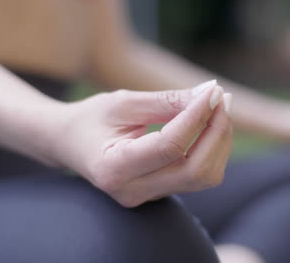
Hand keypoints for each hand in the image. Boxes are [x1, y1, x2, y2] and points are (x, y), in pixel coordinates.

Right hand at [52, 80, 232, 206]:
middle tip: (220, 98)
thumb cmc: (90, 119)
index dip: (197, 117)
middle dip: (216, 132)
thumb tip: (209, 95)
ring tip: (217, 108)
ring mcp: (148, 197)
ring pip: (204, 177)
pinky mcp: (160, 193)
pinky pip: (199, 176)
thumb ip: (165, 102)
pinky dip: (212, 149)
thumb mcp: (123, 103)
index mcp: (114, 168)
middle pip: (196, 171)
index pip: (170, 147)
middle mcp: (132, 191)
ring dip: (219, 141)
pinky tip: (209, 124)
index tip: (212, 92)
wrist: (69, 144)